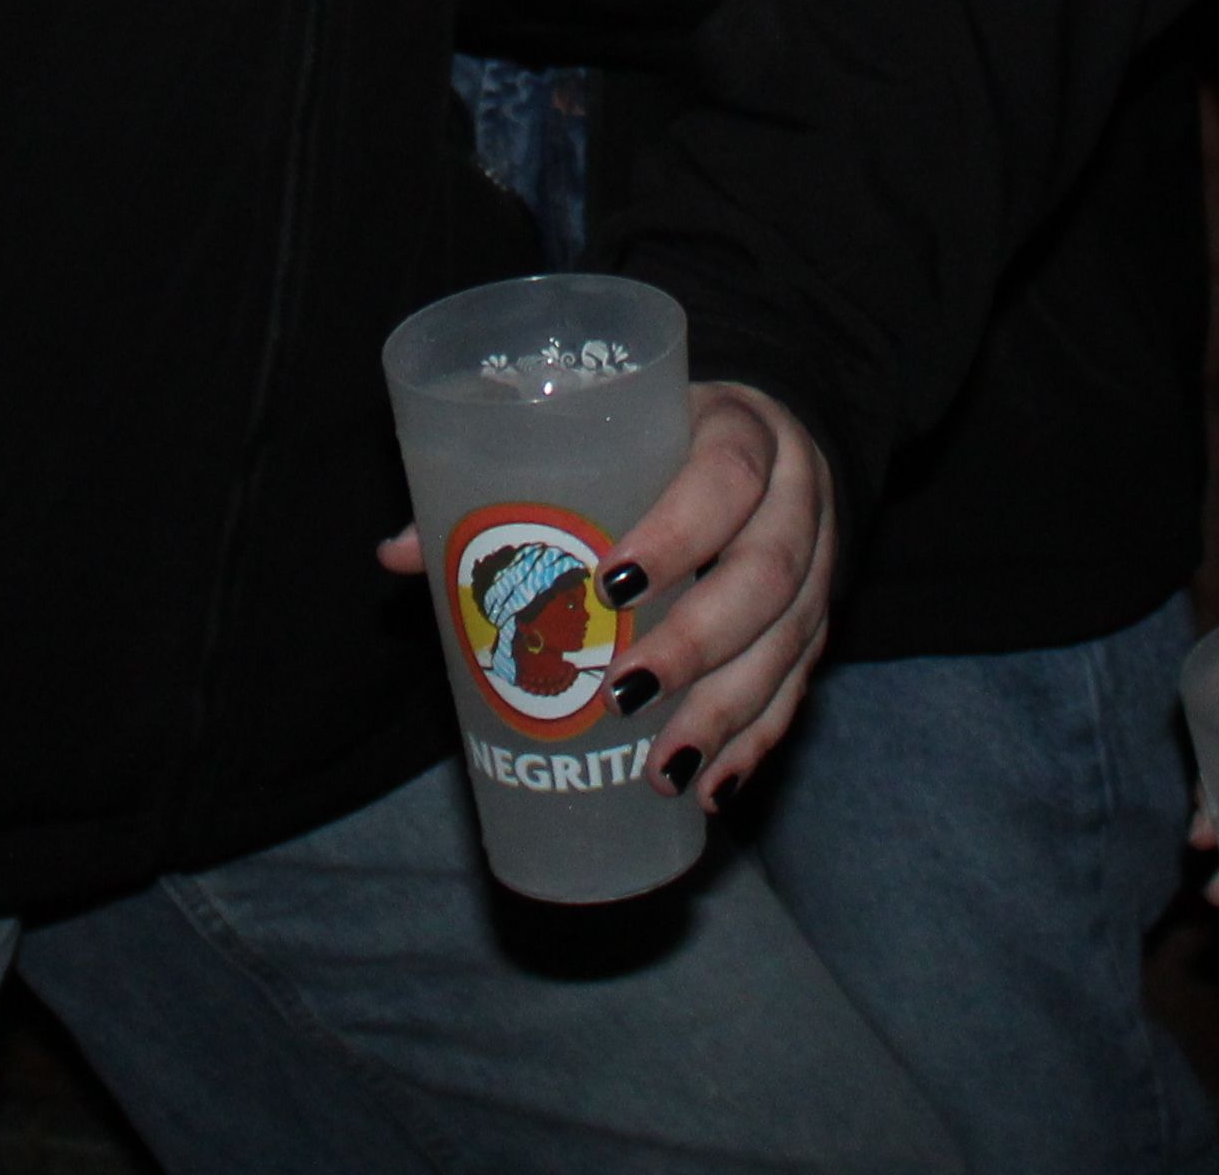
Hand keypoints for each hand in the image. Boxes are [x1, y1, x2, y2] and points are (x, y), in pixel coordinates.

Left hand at [377, 380, 838, 810]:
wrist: (773, 432)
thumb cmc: (664, 436)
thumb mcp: (609, 431)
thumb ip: (509, 482)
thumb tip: (398, 553)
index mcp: (739, 429)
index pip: (723, 477)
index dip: (675, 534)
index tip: (609, 585)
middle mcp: (796, 497)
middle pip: (765, 576)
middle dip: (697, 645)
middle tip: (624, 693)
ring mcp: (821, 564)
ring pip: (788, 643)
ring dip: (727, 714)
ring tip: (666, 770)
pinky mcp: (821, 620)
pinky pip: (800, 687)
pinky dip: (757, 742)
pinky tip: (714, 790)